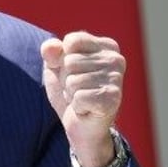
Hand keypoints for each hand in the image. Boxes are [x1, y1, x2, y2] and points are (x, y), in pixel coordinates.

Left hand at [40, 31, 125, 166]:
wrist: (81, 126)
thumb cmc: (70, 91)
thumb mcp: (55, 66)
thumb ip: (51, 51)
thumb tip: (51, 47)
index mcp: (106, 46)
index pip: (72, 41)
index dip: (62, 59)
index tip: (73, 72)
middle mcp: (116, 59)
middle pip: (70, 61)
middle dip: (65, 79)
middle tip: (77, 90)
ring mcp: (116, 79)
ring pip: (73, 80)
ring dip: (71, 93)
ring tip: (82, 99)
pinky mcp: (112, 99)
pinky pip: (79, 97)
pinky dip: (77, 106)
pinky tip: (87, 109)